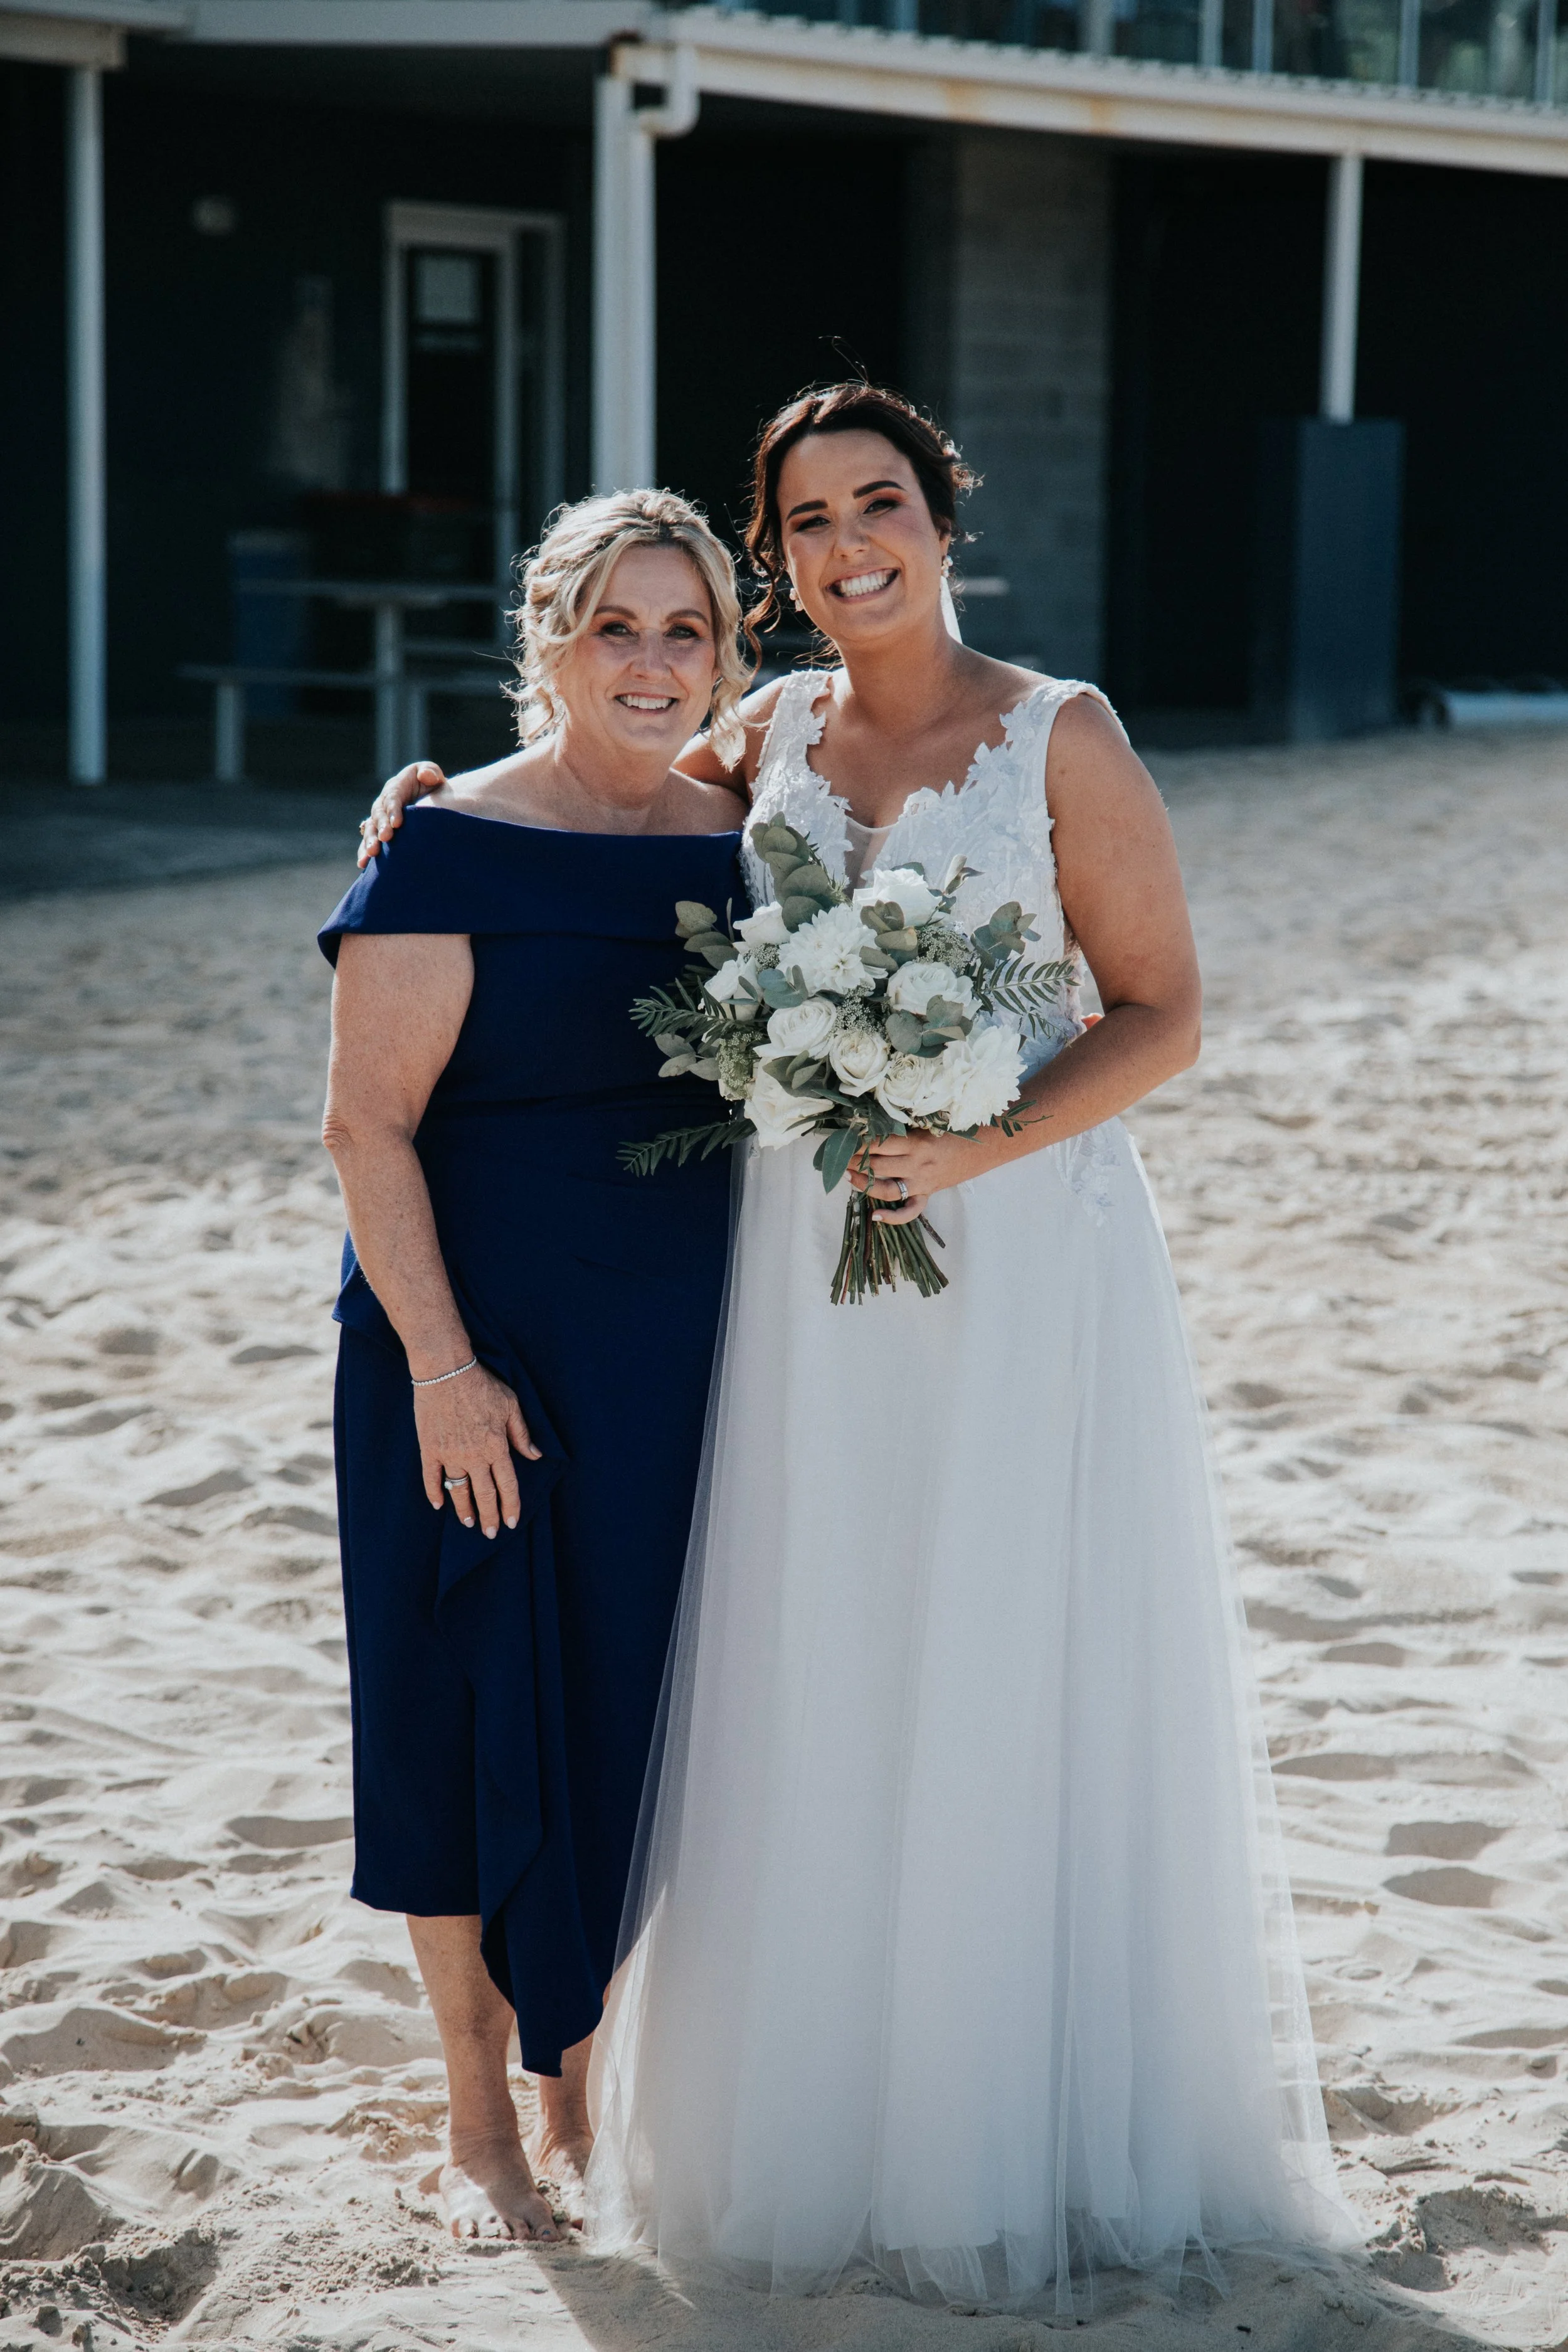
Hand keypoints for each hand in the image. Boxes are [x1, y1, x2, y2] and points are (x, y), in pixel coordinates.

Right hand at [357, 761, 447, 867]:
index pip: (392, 798)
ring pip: (371, 829)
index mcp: (396, 788)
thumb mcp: (432, 774)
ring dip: (370, 841)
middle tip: (386, 839)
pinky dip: (365, 852)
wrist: (431, 801)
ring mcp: (380, 818)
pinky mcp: (379, 832)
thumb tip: (426, 776)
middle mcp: (384, 803)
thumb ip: (430, 771)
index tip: (398, 823)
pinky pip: (370, 841)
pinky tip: (363, 864)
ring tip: (372, 854)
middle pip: (378, 814)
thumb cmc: (432, 785)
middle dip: (381, 827)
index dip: (393, 810)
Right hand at [413, 1363, 539, 1538]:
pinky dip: (435, 1493)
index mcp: (497, 1446)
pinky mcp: (429, 1449)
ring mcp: (450, 1454)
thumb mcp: (511, 1405)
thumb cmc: (482, 1384)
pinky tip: (439, 1505)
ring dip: (464, 1509)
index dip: (510, 1506)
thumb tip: (536, 1455)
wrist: (446, 1371)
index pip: (507, 1485)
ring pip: (459, 1490)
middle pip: (484, 1494)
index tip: (511, 1523)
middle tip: (490, 1533)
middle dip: (489, 1516)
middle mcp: (474, 1456)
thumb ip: (522, 1433)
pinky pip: (431, 1478)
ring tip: (469, 1522)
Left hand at [850, 1128, 998, 1224]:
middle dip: (855, 1162)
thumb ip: (903, 1128)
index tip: (844, 1140)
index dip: (858, 1143)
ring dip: (865, 1184)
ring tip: (849, 1177)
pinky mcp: (927, 1194)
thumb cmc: (954, 1131)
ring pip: (887, 1190)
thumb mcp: (927, 1124)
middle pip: (878, 1166)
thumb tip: (872, 1125)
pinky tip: (875, 1217)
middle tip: (839, 1157)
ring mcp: (922, 1183)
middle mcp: (916, 1165)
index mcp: (916, 1143)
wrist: (982, 1148)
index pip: (879, 1144)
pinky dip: (893, 1217)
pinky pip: (910, 1211)